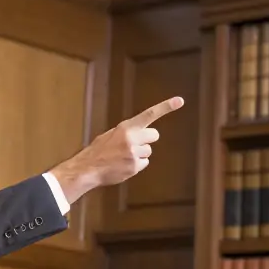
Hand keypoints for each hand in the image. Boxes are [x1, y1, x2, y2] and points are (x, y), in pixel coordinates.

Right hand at [49, 96, 182, 205]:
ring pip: (148, 151)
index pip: (149, 114)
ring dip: (139, 153)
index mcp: (126, 127)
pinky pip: (144, 163)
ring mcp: (134, 153)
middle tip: (134, 143)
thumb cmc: (98, 151)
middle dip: (147, 139)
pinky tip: (123, 165)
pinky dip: (135, 165)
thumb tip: (142, 136)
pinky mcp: (135, 167)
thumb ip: (127, 133)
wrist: (88, 168)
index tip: (180, 100)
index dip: (166, 107)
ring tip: (123, 157)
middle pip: (154, 135)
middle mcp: (132, 138)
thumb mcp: (111, 135)